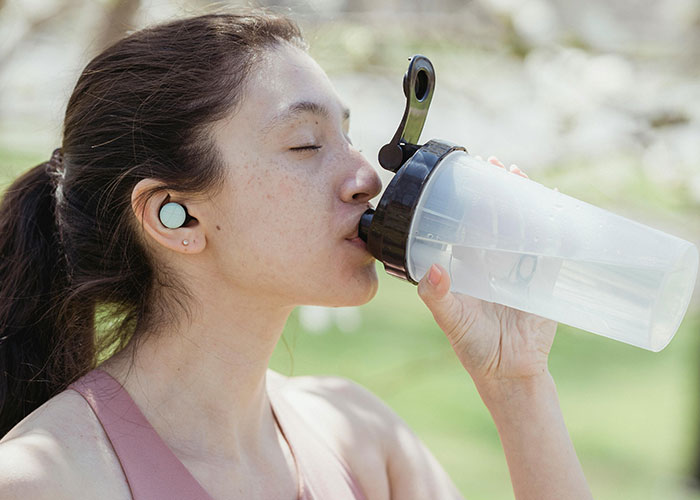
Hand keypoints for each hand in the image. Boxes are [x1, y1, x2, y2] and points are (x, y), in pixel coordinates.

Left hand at [417, 157, 556, 386]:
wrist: (509, 371)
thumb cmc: (474, 346)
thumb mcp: (452, 320)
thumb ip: (438, 297)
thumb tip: (434, 271)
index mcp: (467, 267)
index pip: (464, 227)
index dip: (464, 203)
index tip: (462, 178)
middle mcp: (492, 263)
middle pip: (495, 218)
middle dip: (495, 191)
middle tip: (494, 164)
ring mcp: (519, 268)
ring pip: (522, 226)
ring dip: (522, 199)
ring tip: (519, 174)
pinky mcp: (544, 278)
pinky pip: (550, 246)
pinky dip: (553, 224)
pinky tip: (553, 202)